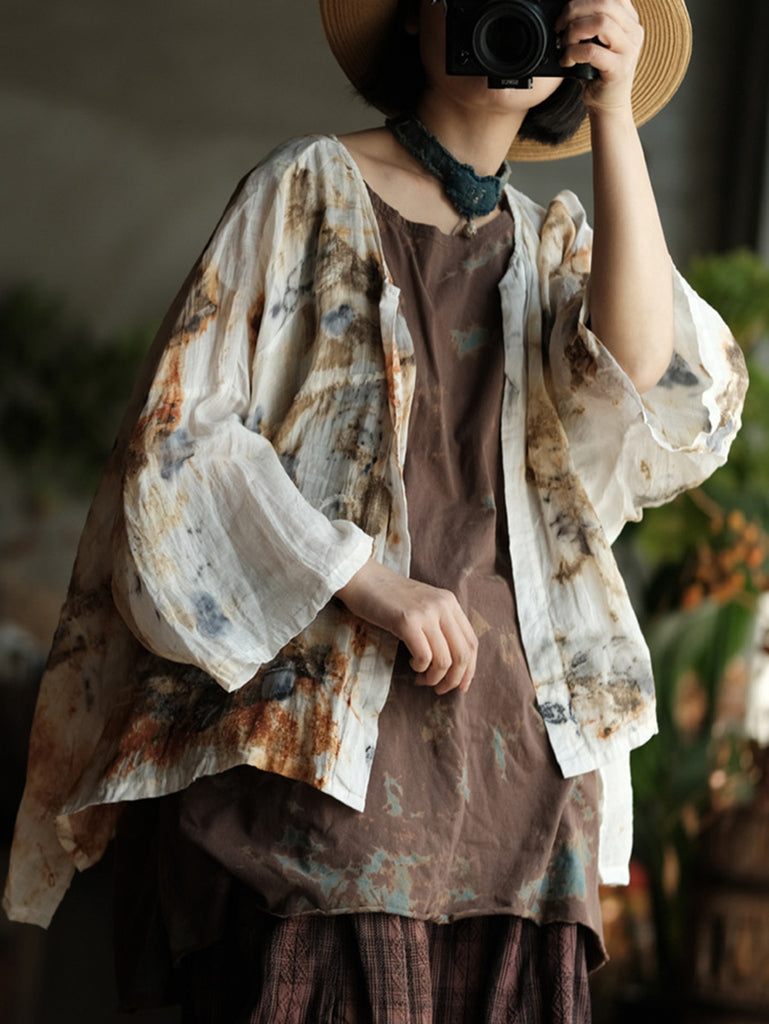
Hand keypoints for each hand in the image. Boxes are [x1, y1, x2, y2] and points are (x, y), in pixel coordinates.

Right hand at [335, 559, 477, 694]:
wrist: (362, 578)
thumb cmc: (389, 598)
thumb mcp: (423, 605)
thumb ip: (440, 624)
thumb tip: (452, 663)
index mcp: (450, 602)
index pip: (472, 643)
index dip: (470, 670)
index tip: (461, 686)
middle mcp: (443, 606)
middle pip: (463, 654)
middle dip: (454, 680)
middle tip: (439, 689)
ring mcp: (426, 613)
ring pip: (445, 660)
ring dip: (434, 678)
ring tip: (421, 678)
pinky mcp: (407, 621)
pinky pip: (424, 657)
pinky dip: (420, 668)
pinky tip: (411, 663)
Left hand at [556, 0, 643, 115]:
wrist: (608, 105)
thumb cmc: (597, 72)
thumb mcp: (595, 41)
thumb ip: (590, 21)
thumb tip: (567, 8)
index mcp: (629, 19)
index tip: (567, 10)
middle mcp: (634, 31)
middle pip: (604, 3)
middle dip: (574, 10)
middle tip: (559, 27)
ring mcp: (629, 50)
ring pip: (600, 23)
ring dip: (574, 31)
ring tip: (564, 44)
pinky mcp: (620, 69)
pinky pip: (592, 51)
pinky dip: (574, 52)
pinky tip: (567, 61)